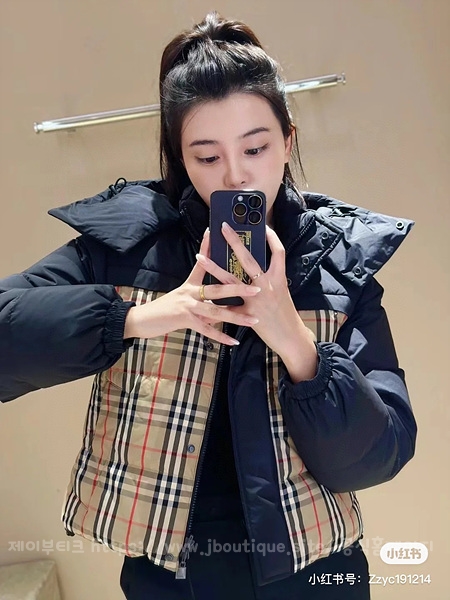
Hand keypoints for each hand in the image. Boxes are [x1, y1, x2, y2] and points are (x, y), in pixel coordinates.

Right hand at [123, 230, 260, 344]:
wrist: (143, 319)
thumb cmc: (163, 308)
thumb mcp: (179, 295)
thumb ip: (196, 293)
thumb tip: (213, 295)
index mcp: (190, 285)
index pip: (202, 263)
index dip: (208, 248)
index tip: (216, 234)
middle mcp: (190, 293)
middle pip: (217, 289)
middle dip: (239, 289)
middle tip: (257, 289)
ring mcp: (187, 307)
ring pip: (216, 312)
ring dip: (236, 317)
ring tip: (253, 320)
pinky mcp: (185, 321)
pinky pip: (207, 331)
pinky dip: (221, 337)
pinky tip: (234, 342)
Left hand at [196, 223, 317, 381]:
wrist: (291, 338)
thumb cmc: (285, 315)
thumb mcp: (280, 292)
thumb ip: (269, 280)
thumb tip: (256, 268)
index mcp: (278, 278)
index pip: (278, 252)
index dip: (271, 237)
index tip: (263, 225)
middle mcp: (267, 286)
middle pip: (249, 258)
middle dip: (235, 241)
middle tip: (222, 227)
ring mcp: (256, 300)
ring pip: (231, 279)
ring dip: (213, 267)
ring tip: (199, 256)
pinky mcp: (247, 315)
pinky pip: (227, 308)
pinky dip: (215, 305)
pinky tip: (201, 299)